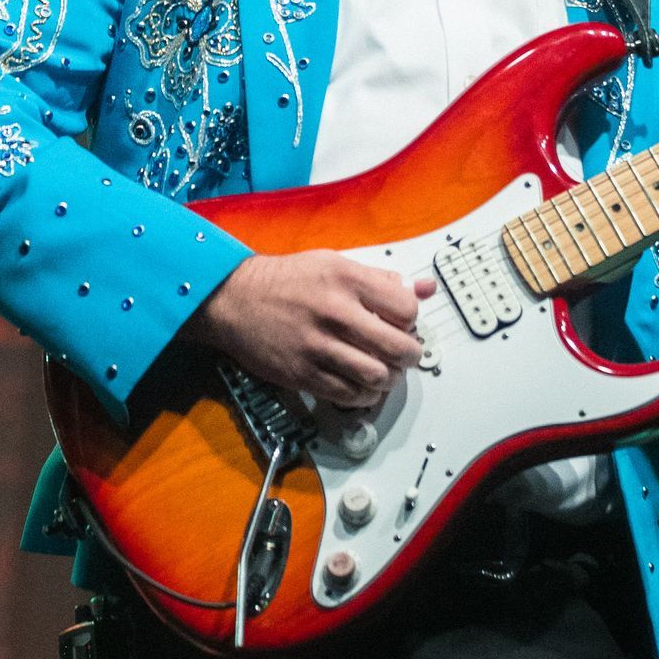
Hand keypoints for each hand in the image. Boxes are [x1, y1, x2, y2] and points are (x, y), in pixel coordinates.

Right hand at [186, 250, 435, 411]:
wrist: (234, 299)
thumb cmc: (287, 280)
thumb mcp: (334, 263)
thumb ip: (380, 278)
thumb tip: (424, 288)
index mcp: (346, 279)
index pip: (405, 308)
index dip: (410, 320)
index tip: (402, 324)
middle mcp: (335, 311)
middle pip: (397, 347)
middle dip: (409, 356)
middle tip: (404, 355)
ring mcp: (317, 345)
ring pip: (376, 376)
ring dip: (387, 379)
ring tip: (382, 371)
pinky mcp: (302, 373)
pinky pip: (348, 395)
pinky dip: (363, 395)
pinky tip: (361, 385)